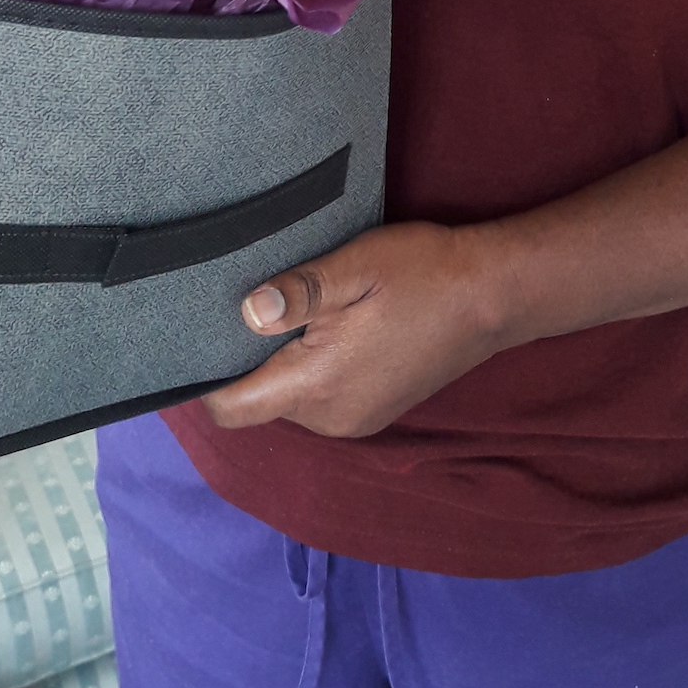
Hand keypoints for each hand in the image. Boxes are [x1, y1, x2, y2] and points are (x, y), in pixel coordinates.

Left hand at [200, 221, 505, 438]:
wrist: (493, 294)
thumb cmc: (423, 272)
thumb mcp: (354, 267)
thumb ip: (297, 293)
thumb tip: (245, 311)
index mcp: (318, 385)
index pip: (233, 408)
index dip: (202, 380)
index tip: (193, 340)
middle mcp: (332, 418)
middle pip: (258, 403)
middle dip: (246, 362)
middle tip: (249, 305)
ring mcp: (357, 420)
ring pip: (289, 400)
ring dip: (282, 363)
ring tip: (293, 311)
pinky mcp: (375, 411)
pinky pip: (320, 399)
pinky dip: (311, 370)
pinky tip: (328, 327)